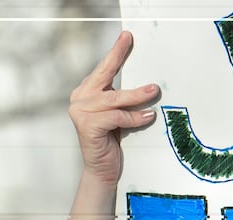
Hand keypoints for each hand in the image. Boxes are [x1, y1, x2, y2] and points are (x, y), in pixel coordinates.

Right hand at [69, 31, 159, 186]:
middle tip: (129, 42)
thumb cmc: (110, 141)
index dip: (114, 53)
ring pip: (114, 98)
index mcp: (85, 93)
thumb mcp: (117, 113)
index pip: (102, 69)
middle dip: (117, 57)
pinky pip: (116, 116)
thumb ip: (120, 97)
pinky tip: (146, 118)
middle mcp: (79, 100)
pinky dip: (133, 118)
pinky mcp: (87, 126)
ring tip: (153, 92)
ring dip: (137, 96)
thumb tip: (145, 82)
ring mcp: (80, 113)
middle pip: (103, 75)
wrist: (102, 170)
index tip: (125, 37)